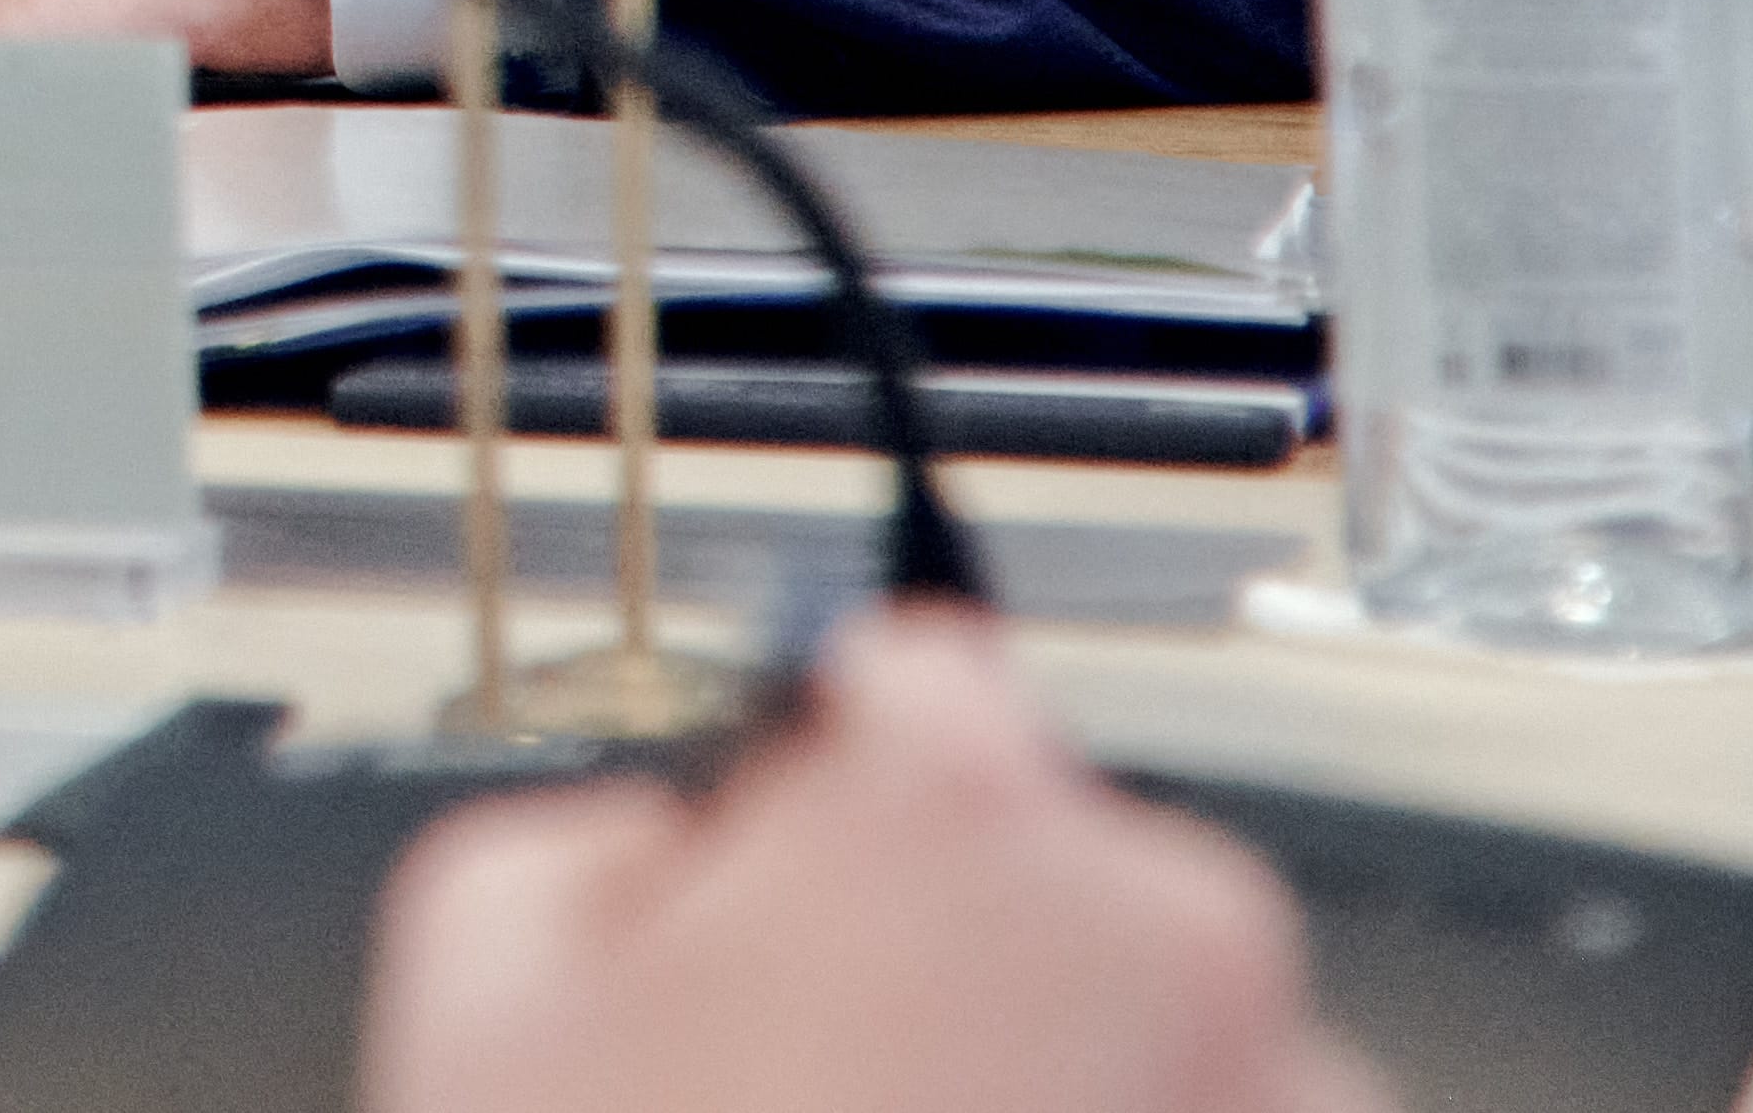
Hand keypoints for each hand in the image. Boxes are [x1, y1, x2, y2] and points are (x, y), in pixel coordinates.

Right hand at [364, 607, 1393, 1112]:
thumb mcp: (476, 994)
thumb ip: (589, 847)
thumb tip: (664, 856)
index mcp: (961, 821)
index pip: (926, 683)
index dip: (836, 784)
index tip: (808, 865)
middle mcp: (1167, 941)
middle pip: (1056, 879)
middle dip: (956, 969)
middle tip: (825, 1092)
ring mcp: (1276, 1103)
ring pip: (1162, 1050)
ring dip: (1067, 1104)